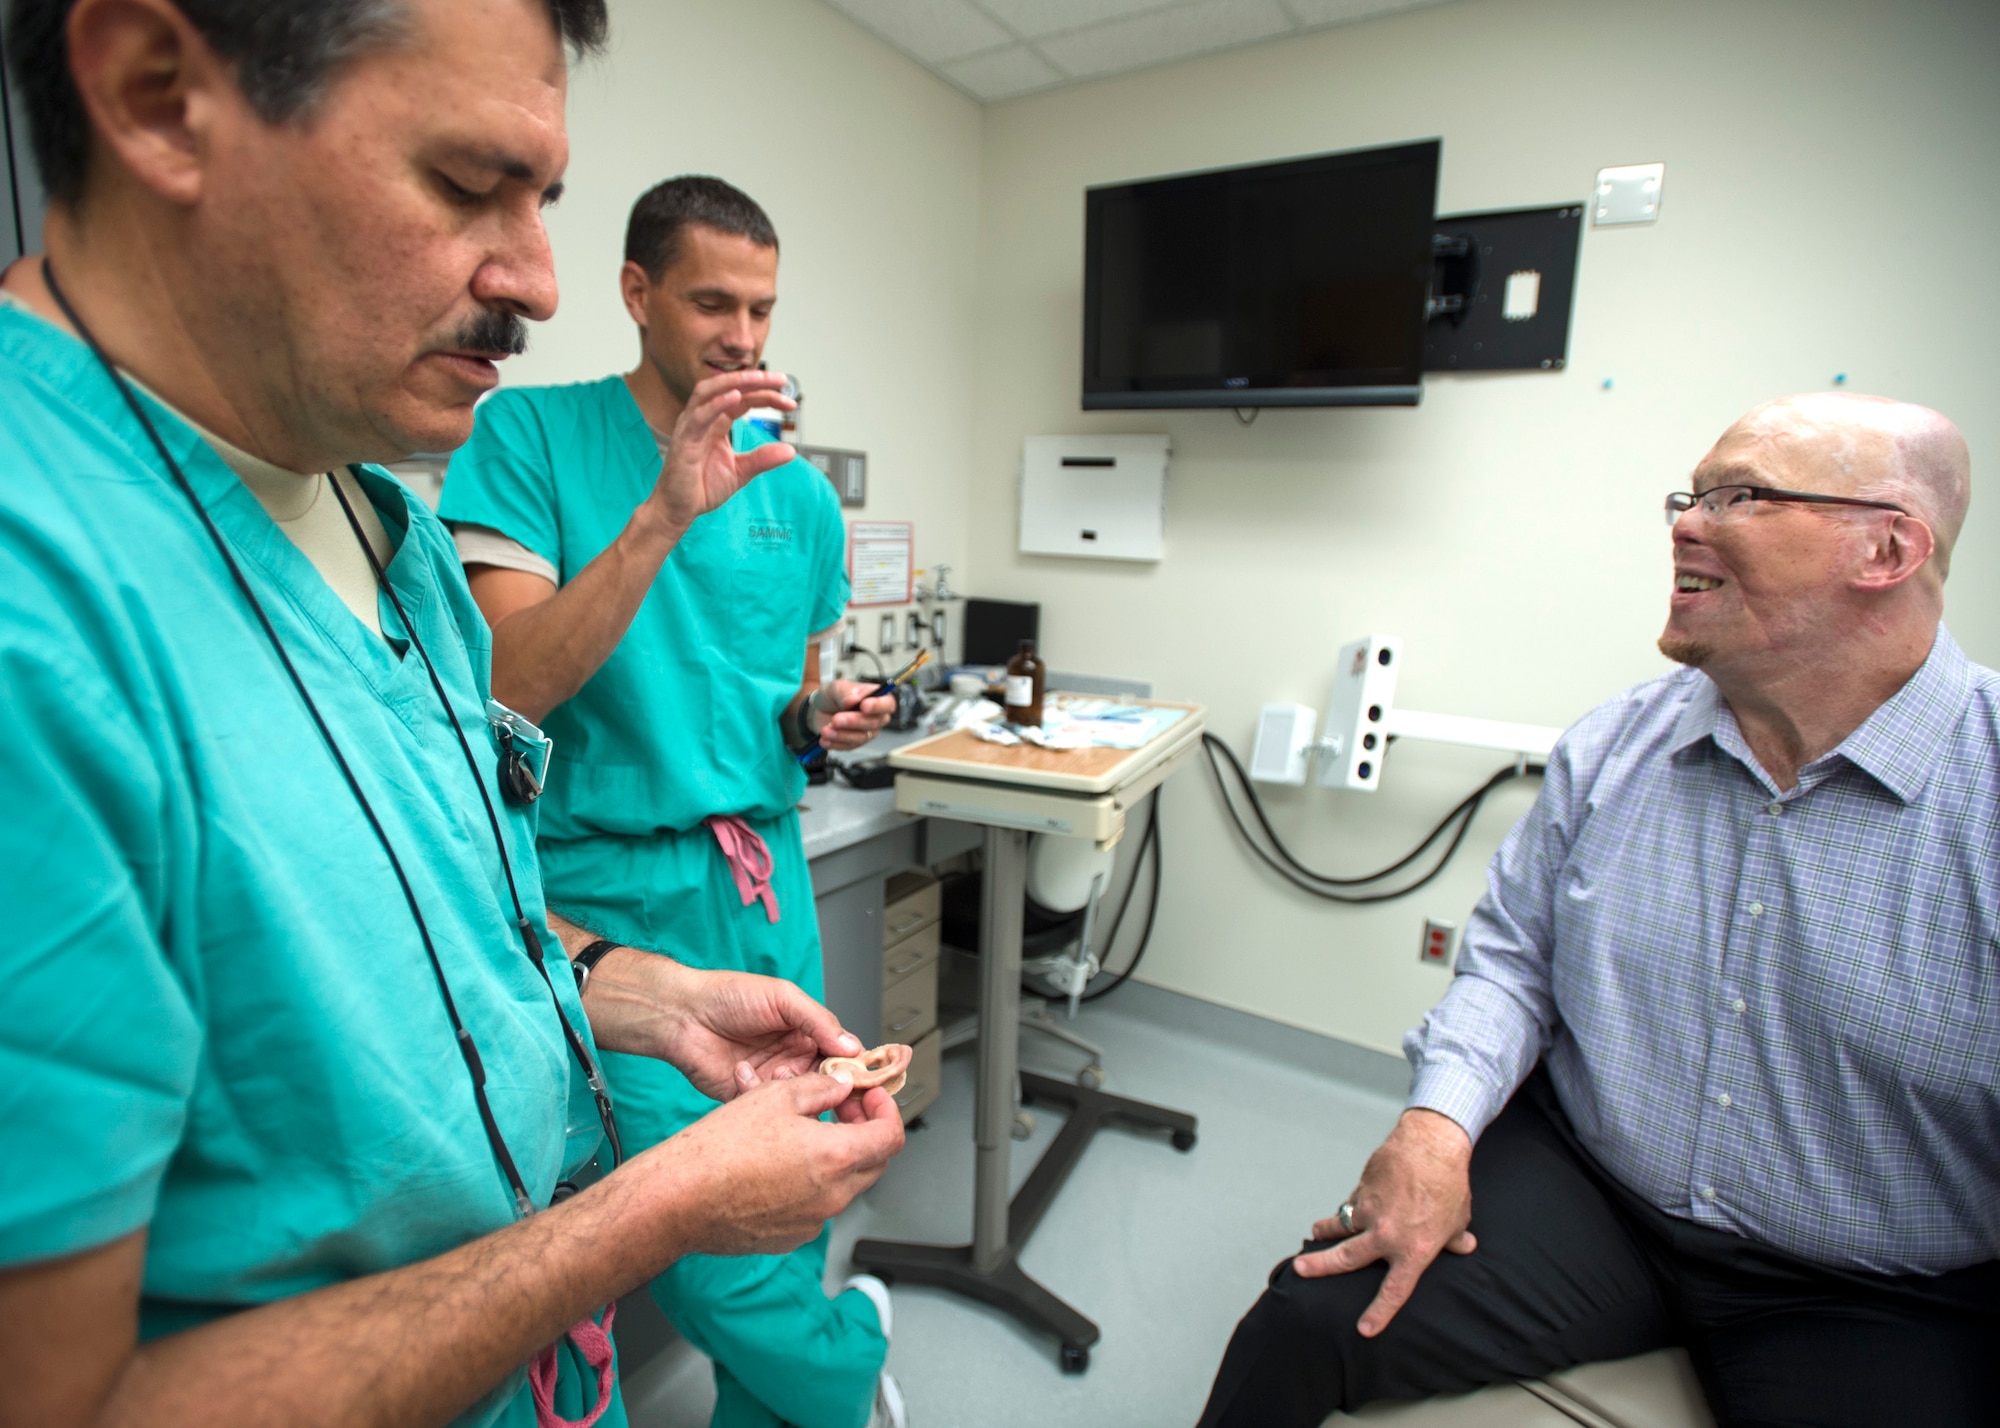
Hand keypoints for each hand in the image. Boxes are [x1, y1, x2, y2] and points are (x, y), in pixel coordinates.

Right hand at [641, 1073, 905, 1256]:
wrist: (678, 1198)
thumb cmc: (719, 1150)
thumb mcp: (775, 1097)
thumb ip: (820, 1089)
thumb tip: (841, 1086)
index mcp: (835, 1158)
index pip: (891, 1137)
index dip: (887, 1111)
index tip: (871, 1098)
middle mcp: (831, 1197)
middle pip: (874, 1163)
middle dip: (865, 1131)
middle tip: (840, 1108)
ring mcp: (812, 1222)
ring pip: (844, 1185)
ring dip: (836, 1157)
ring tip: (803, 1132)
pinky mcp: (790, 1238)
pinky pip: (816, 1207)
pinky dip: (811, 1183)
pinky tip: (780, 1163)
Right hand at [646, 370, 794, 532]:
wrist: (678, 509)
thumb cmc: (701, 488)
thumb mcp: (741, 471)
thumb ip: (763, 459)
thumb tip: (790, 451)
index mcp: (716, 423)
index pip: (743, 399)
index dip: (767, 396)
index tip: (789, 402)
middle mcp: (703, 419)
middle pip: (728, 388)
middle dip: (755, 380)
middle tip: (781, 380)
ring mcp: (691, 427)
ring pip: (710, 392)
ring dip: (736, 382)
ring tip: (759, 378)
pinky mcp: (684, 440)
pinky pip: (699, 416)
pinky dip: (717, 404)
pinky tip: (735, 397)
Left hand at [648, 961, 862, 1100]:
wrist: (682, 1015)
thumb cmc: (729, 996)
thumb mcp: (782, 998)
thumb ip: (819, 1021)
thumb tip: (853, 1047)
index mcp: (806, 1032)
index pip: (841, 1054)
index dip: (853, 1066)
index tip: (862, 1077)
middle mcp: (793, 1058)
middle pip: (826, 1082)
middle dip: (830, 1086)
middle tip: (831, 1088)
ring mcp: (771, 1079)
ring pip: (800, 1098)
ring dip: (794, 1089)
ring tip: (779, 1073)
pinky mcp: (749, 1097)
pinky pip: (768, 1108)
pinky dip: (763, 1096)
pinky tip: (746, 1074)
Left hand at [811, 680, 896, 750]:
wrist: (819, 710)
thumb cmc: (833, 696)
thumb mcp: (837, 687)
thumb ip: (845, 691)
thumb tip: (853, 700)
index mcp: (877, 698)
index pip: (888, 704)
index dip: (879, 706)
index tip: (864, 706)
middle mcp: (875, 716)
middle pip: (874, 723)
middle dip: (854, 721)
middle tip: (836, 719)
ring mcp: (866, 731)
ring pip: (861, 737)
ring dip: (841, 734)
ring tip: (826, 729)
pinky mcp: (855, 743)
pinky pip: (849, 746)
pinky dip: (835, 743)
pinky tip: (825, 738)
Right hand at [1295, 1109, 1476, 1336]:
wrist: (1430, 1146)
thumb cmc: (1449, 1184)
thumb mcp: (1458, 1218)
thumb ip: (1454, 1238)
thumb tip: (1464, 1247)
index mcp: (1414, 1251)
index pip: (1394, 1291)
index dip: (1379, 1313)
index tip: (1364, 1329)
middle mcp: (1387, 1235)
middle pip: (1346, 1258)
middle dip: (1320, 1266)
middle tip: (1300, 1270)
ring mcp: (1370, 1211)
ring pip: (1340, 1225)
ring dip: (1325, 1231)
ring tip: (1315, 1235)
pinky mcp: (1363, 1189)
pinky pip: (1352, 1203)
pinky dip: (1350, 1206)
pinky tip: (1351, 1205)